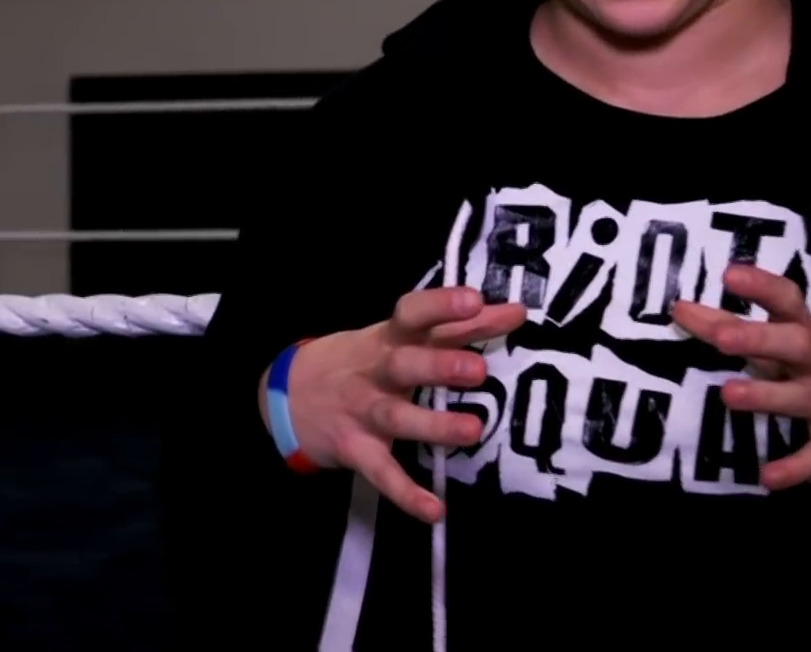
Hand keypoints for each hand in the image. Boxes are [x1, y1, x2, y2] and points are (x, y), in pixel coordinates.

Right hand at [261, 286, 525, 522]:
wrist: (292, 394)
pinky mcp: (356, 450)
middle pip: (403, 365)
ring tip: (472, 430)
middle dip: (437, 366)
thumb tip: (518, 312)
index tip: (474, 300)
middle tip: (477, 370)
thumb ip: (460, 326)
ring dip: (432, 425)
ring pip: (396, 418)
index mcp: (389, 337)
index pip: (412, 314)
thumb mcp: (403, 337)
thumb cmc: (367, 360)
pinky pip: (382, 473)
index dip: (440, 305)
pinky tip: (433, 510)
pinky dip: (406, 493)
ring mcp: (364, 412)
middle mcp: (376, 372)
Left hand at [670, 265, 810, 490]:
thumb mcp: (802, 347)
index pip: (788, 301)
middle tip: (722, 337)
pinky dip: (794, 468)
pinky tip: (767, 477)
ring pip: (801, 398)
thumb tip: (682, 311)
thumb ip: (745, 331)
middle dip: (759, 339)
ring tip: (729, 395)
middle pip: (795, 344)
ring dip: (767, 396)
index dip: (762, 285)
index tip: (729, 273)